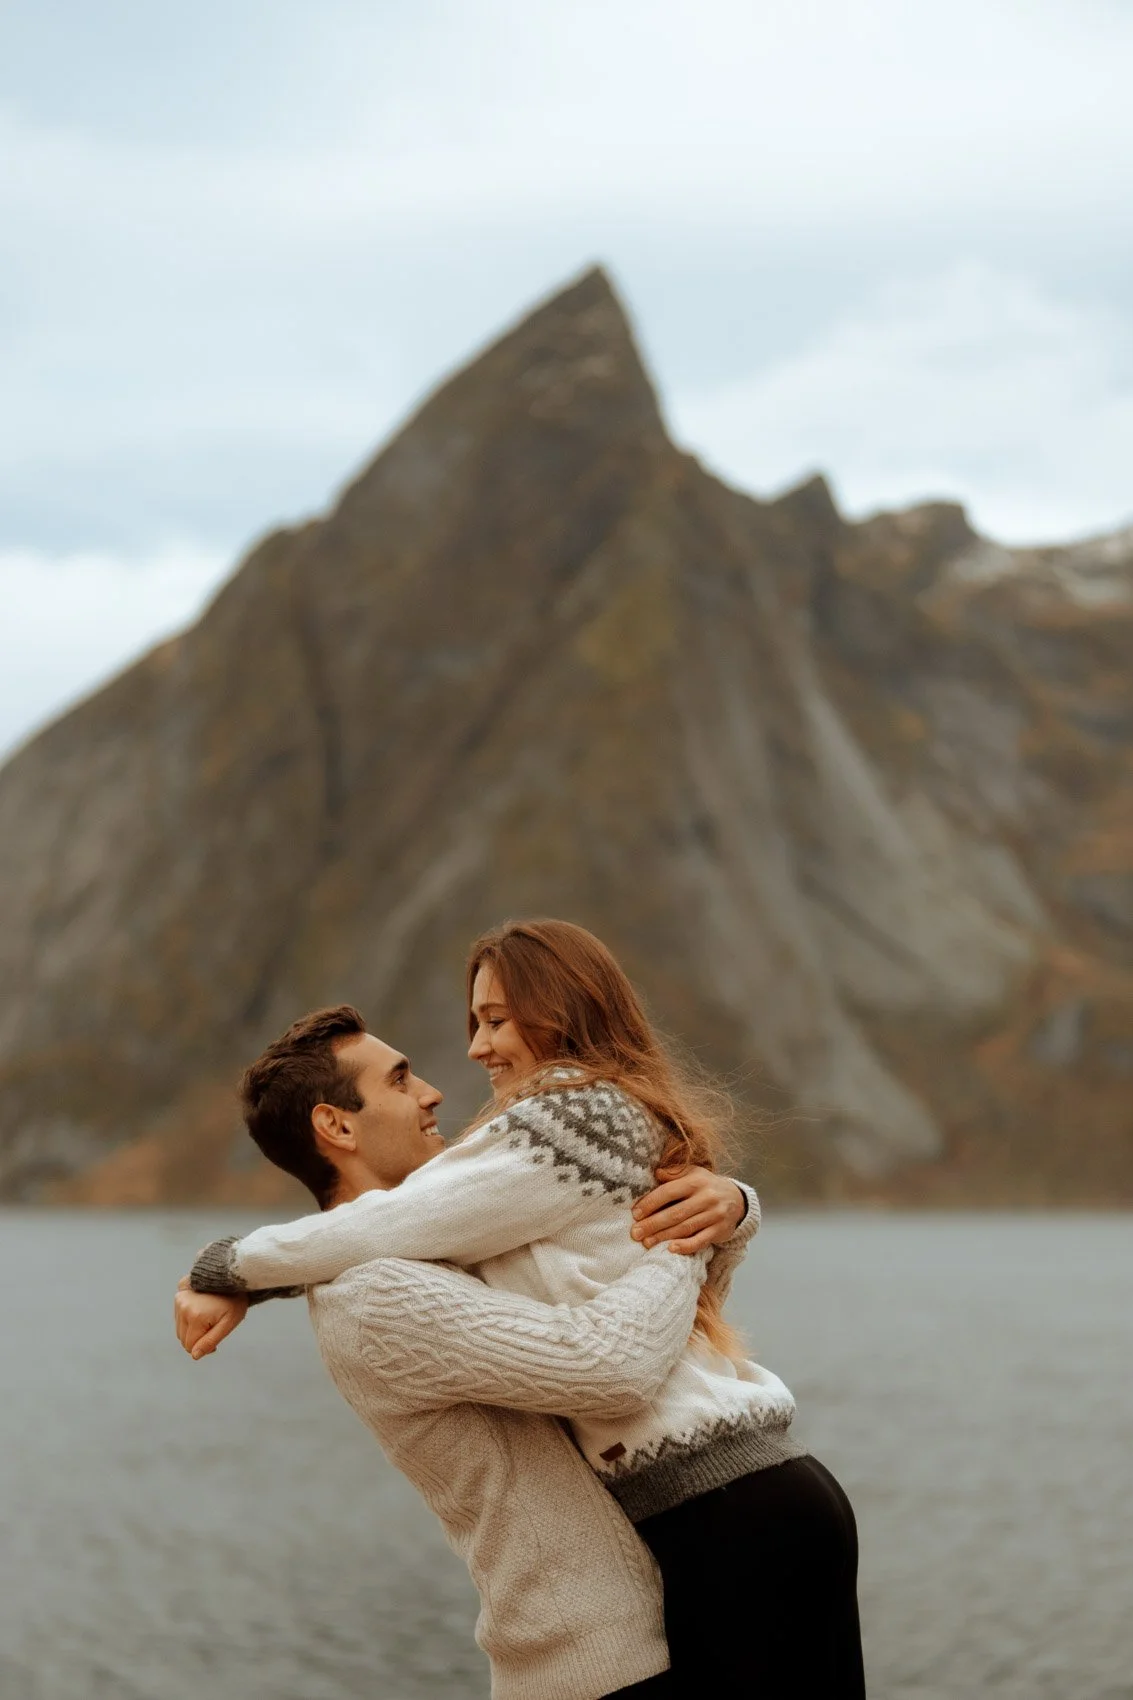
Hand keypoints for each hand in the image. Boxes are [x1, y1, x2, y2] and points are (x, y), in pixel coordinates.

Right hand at [174, 1275, 248, 1358]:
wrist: (233, 1277)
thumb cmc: (234, 1302)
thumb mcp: (228, 1324)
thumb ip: (210, 1341)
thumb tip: (194, 1355)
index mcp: (195, 1317)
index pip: (190, 1346)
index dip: (204, 1347)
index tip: (216, 1341)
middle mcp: (183, 1308)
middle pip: (184, 1339)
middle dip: (197, 1339)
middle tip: (214, 1329)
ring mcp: (179, 1300)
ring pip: (180, 1330)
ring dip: (193, 1330)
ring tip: (209, 1319)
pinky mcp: (179, 1296)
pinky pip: (179, 1318)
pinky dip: (188, 1320)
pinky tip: (202, 1312)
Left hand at [630, 1168, 745, 1254]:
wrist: (737, 1199)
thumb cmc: (707, 1186)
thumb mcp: (693, 1174)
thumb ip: (674, 1173)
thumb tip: (656, 1174)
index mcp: (696, 1181)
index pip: (669, 1192)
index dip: (651, 1203)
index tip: (636, 1214)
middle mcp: (706, 1197)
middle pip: (675, 1213)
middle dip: (653, 1224)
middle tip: (635, 1233)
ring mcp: (714, 1215)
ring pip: (685, 1228)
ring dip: (664, 1237)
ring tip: (647, 1242)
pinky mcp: (719, 1231)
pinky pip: (700, 1241)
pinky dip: (686, 1246)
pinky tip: (671, 1249)